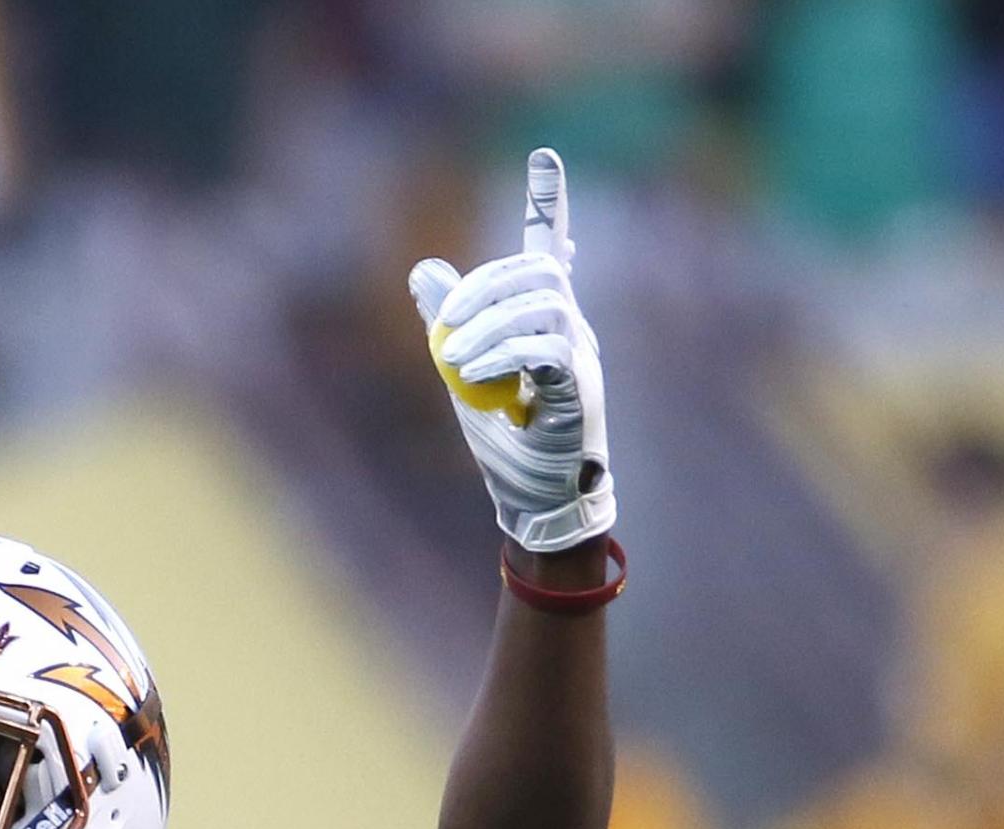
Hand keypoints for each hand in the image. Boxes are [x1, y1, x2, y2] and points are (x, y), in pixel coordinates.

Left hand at [409, 149, 615, 554]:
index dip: (549, 203)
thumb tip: (421, 269)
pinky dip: (506, 354)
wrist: (537, 497)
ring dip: (486, 323)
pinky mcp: (580, 386)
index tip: (545, 156)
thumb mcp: (463, 371)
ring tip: (450, 357)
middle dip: (485, 284)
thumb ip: (449, 321)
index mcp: (544, 318)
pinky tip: (476, 376)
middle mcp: (570, 326)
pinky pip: (548, 348)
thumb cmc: (507, 439)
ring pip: (542, 302)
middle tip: (443, 323)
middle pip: (538, 269)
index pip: (550, 248)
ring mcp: (581, 353)